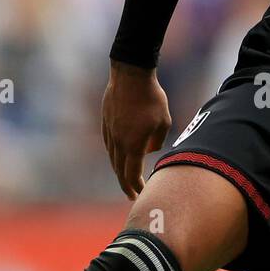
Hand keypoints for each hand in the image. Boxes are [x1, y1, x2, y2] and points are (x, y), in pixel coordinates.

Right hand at [102, 62, 171, 198]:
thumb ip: (157, 141)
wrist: (130, 74)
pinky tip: (120, 157)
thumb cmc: (152, 97)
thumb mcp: (164, 122)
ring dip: (120, 171)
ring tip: (127, 178)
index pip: (131, 175)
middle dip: (126, 185)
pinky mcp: (105, 122)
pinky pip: (110, 145)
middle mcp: (117, 142)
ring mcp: (109, 132)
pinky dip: (115, 156)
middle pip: (119, 171)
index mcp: (132, 145)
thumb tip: (148, 150)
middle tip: (133, 196)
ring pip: (113, 158)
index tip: (142, 195)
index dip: (136, 188)